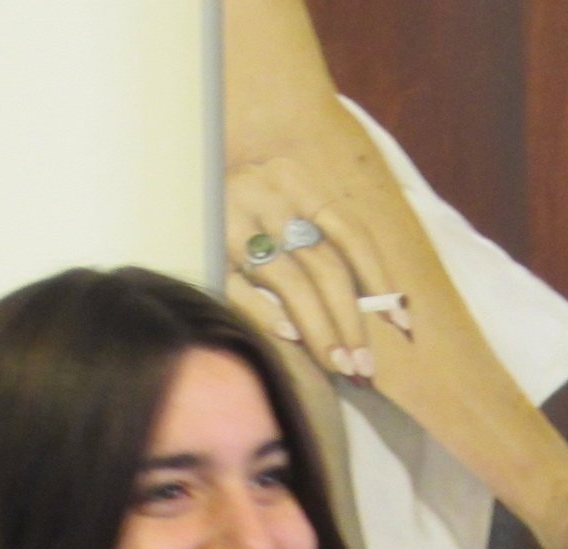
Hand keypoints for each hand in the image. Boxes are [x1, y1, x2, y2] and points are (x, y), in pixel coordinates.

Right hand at [225, 152, 408, 381]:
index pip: (350, 231)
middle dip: (350, 321)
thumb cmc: (239, 205)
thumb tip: (374, 302)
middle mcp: (264, 194)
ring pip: (290, 282)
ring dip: (320, 331)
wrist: (166, 164)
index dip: (380, 278)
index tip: (400, 322)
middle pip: (324, 264)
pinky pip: (242, 290)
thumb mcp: (281, 202)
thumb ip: (318, 237)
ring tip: (340, 366)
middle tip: (364, 366)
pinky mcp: (203, 247)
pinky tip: (291, 340)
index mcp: (293, 179)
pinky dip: (269, 316)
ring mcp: (231, 219)